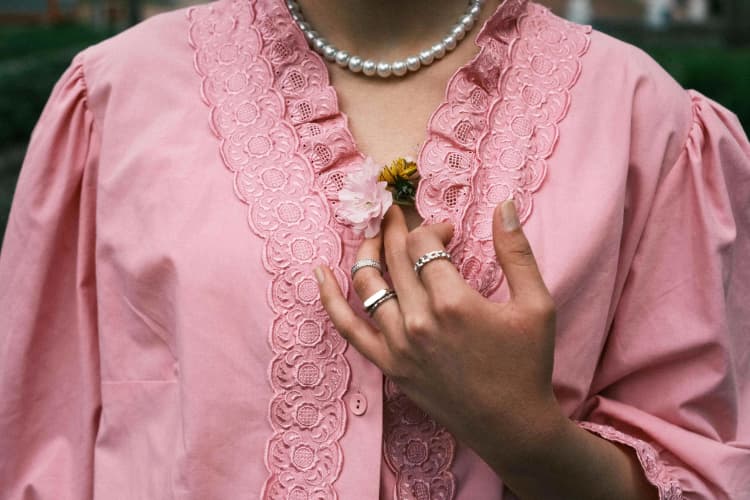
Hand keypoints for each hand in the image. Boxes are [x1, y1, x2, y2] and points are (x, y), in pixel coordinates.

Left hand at [314, 200, 564, 467]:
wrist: (511, 425)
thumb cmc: (527, 365)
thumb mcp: (536, 304)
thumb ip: (517, 251)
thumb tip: (505, 204)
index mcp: (453, 302)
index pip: (422, 244)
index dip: (431, 226)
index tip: (448, 230)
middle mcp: (418, 321)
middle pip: (393, 257)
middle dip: (395, 227)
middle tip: (397, 211)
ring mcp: (398, 344)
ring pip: (368, 283)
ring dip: (368, 251)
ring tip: (376, 234)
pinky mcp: (389, 364)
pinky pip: (349, 328)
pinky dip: (331, 298)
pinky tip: (319, 274)